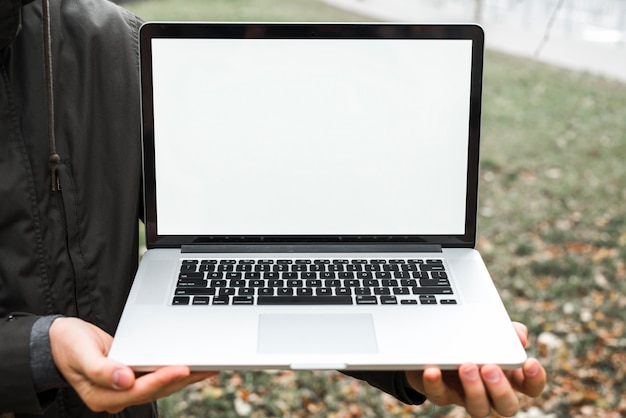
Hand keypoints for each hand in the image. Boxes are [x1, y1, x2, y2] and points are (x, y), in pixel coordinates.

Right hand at [50, 317, 216, 412]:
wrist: (60, 342)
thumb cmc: (68, 346)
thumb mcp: (81, 354)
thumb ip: (101, 369)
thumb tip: (124, 379)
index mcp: (103, 395)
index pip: (140, 389)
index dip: (162, 379)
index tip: (182, 367)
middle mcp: (118, 395)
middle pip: (158, 389)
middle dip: (185, 378)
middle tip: (209, 366)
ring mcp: (127, 387)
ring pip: (163, 384)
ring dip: (187, 375)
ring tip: (210, 365)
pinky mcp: (133, 376)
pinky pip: (159, 374)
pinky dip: (176, 368)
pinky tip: (193, 362)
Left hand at [405, 322, 545, 417]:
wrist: (434, 342)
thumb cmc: (471, 339)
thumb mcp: (489, 330)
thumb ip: (507, 330)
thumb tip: (518, 336)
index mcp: (507, 376)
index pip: (530, 387)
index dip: (535, 379)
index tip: (529, 362)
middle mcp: (489, 392)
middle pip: (507, 406)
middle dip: (500, 389)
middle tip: (490, 368)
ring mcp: (466, 396)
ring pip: (478, 408)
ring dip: (473, 389)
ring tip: (466, 366)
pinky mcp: (441, 393)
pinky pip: (439, 395)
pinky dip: (435, 383)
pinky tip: (433, 370)